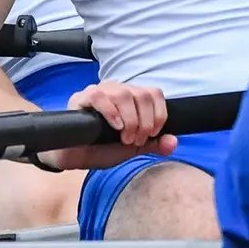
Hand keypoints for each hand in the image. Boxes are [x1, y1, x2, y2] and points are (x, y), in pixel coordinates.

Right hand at [40, 80, 175, 170]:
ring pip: (123, 94)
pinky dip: (111, 112)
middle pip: (142, 94)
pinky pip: (99, 96)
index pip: (154, 93)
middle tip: (136, 140)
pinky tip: (115, 127)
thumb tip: (173, 141)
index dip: (159, 114)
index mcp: (132, 98)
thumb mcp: (133, 148)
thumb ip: (153, 144)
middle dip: (144, 122)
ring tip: (125, 137)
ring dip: (130, 120)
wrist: (76, 157)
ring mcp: (100, 92)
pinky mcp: (81, 98)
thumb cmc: (101, 148)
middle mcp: (117, 90)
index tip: (152, 134)